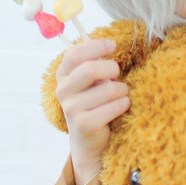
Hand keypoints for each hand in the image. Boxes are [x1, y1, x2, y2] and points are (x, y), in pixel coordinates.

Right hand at [55, 38, 129, 184]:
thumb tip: (109, 44)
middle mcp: (63, 91)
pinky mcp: (84, 124)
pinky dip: (123, 104)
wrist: (89, 140)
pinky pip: (113, 107)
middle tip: (118, 74)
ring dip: (121, 90)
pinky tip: (121, 107)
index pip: (74, 54)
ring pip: (107, 89)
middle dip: (111, 69)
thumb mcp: (90, 82)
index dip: (95, 47)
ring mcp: (71, 109)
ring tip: (121, 95)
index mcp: (62, 76)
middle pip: (89, 70)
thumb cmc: (93, 104)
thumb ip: (93, 64)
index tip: (112, 45)